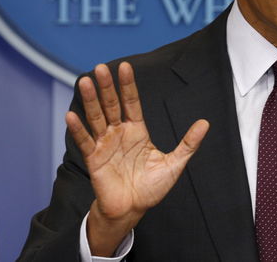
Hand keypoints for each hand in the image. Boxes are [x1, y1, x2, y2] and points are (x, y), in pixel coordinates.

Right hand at [66, 62, 208, 255]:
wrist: (133, 210)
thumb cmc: (151, 188)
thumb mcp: (174, 164)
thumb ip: (188, 143)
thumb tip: (205, 123)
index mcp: (137, 131)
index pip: (131, 102)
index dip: (128, 85)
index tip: (125, 66)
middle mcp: (119, 133)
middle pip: (112, 105)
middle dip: (107, 87)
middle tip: (101, 67)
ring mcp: (105, 144)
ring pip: (96, 118)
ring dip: (90, 100)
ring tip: (85, 81)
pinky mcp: (93, 159)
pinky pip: (84, 142)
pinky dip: (78, 129)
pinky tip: (71, 115)